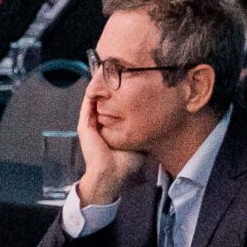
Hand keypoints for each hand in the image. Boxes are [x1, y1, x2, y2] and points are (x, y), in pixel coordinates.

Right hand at [74, 80, 138, 205]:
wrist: (112, 176)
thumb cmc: (127, 163)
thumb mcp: (139, 139)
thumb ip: (145, 127)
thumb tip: (161, 115)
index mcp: (109, 127)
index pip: (114, 105)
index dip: (122, 93)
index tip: (132, 81)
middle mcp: (98, 123)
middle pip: (103, 99)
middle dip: (110, 86)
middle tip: (119, 70)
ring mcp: (90, 124)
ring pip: (94, 98)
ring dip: (100, 86)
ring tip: (107, 71)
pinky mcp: (84, 126)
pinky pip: (88, 104)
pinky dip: (93, 93)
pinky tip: (101, 81)